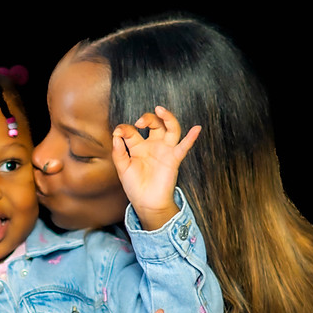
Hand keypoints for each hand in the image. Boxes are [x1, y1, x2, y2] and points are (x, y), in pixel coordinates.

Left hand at [112, 106, 199, 229]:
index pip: (132, 130)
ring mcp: (164, 150)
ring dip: (167, 118)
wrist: (146, 203)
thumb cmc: (134, 186)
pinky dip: (191, 138)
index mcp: (138, 146)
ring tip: (160, 110)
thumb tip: (116, 135)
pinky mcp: (173, 159)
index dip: (123, 129)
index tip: (118, 133)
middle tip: (140, 122)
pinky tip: (196, 128)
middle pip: (154, 124)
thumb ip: (118, 152)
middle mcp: (153, 145)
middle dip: (147, 118)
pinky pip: (184, 146)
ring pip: (170, 129)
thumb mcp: (122, 168)